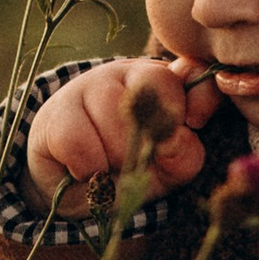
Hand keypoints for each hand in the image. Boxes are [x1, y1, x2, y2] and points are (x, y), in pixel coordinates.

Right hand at [26, 54, 222, 204]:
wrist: (70, 185)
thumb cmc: (127, 172)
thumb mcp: (166, 171)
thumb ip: (184, 155)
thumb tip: (176, 139)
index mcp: (166, 85)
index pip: (194, 74)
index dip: (201, 97)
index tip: (195, 123)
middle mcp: (130, 75)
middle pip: (151, 94)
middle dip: (148, 142)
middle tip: (137, 164)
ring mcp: (90, 85)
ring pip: (114, 118)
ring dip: (115, 159)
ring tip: (109, 170)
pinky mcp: (58, 109)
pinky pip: (80, 143)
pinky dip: (87, 168)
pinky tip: (84, 170)